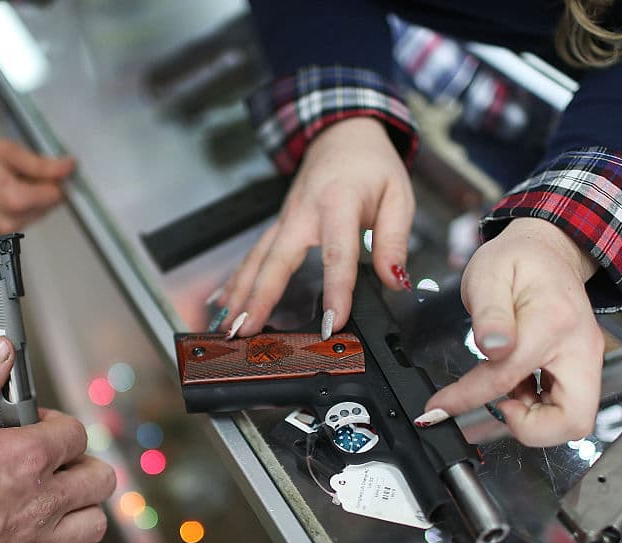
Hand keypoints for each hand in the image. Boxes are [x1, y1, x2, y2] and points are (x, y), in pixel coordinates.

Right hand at [0, 137, 73, 234]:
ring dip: (28, 199)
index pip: (57, 195)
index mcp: (12, 198)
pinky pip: (18, 221)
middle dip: (41, 188)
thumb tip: (68, 168)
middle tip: (18, 170)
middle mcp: (8, 221)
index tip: (51, 168)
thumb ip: (41, 164)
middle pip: (47, 207)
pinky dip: (14, 207)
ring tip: (2, 180)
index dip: (57, 179)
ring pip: (34, 215)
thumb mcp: (5, 151)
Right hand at [0, 336, 114, 542]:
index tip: (32, 424)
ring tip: (55, 498)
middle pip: (99, 478)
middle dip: (81, 462)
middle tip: (54, 460)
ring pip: (93, 525)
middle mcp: (37, 503)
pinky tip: (44, 538)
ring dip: (81, 507)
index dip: (56, 422)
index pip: (75, 433)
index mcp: (22, 460)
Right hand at [215, 117, 415, 339]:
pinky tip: (223, 303)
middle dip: (260, 298)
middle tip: (247, 331)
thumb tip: (394, 281)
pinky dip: (236, 280)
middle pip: (277, 260)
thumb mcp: (399, 196)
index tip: (333, 322)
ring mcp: (285, 219)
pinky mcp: (278, 225)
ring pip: (257, 260)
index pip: (337, 253)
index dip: (336, 290)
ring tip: (228, 327)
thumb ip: (395, 241)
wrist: (343, 133)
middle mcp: (303, 212)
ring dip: (240, 295)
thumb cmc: (372, 164)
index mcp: (338, 202)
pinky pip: (254, 255)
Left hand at [418, 218, 604, 446]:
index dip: (467, 399)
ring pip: (572, 419)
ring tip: (505, 391)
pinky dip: (538, 408)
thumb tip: (492, 347)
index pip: (506, 377)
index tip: (438, 409)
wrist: (547, 251)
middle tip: (499, 407)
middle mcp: (581, 347)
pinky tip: (517, 386)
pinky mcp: (582, 369)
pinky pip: (565, 406)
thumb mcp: (488, 276)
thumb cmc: (517, 260)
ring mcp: (586, 360)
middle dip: (531, 429)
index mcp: (552, 323)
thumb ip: (489, 313)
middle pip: (573, 420)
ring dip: (534, 418)